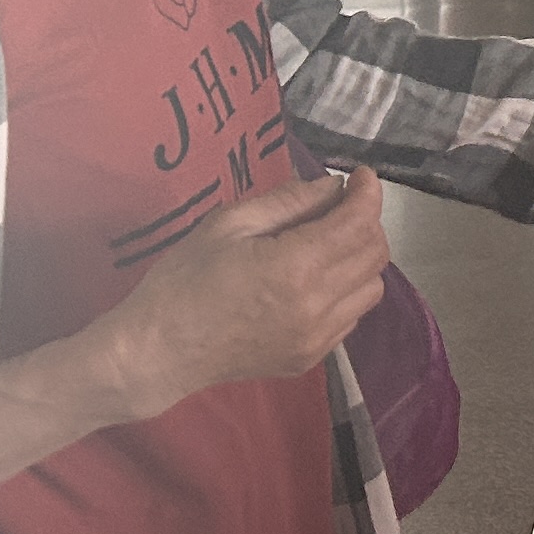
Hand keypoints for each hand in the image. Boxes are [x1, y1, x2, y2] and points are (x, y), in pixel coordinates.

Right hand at [102, 167, 391, 420]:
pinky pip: (351, 316)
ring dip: (360, 258)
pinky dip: (346, 290)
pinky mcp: (311, 358)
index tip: (358, 175)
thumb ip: (289, 202)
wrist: (159, 352)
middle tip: (339, 204)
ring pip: (371, 288)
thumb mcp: (229, 224)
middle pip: (374, 254)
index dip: (367, 192)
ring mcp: (317, 339)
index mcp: (295, 267)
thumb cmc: (183, 279)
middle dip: (366, 221)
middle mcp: (317, 306)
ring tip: (328, 242)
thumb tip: (333, 187)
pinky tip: (314, 279)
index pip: (359, 223)